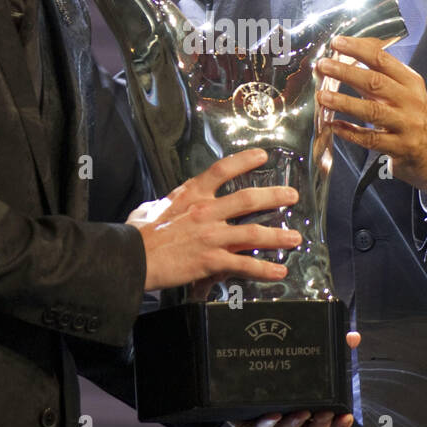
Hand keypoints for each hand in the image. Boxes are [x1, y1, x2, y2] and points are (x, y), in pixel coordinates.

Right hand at [131, 148, 300, 291]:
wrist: (131, 257)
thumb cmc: (137, 234)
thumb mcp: (148, 209)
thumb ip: (162, 204)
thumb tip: (158, 206)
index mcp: (191, 195)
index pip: (222, 170)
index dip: (244, 160)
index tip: (262, 156)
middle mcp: (206, 211)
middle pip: (248, 199)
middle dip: (274, 196)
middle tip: (292, 195)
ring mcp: (211, 236)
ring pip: (253, 234)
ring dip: (278, 236)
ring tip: (296, 237)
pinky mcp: (211, 261)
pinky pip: (244, 266)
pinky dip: (264, 269)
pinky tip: (280, 271)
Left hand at [230, 332, 361, 426]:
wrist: (237, 373)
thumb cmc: (278, 370)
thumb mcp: (305, 356)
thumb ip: (332, 346)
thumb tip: (352, 337)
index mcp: (308, 412)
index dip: (339, 426)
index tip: (347, 415)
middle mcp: (290, 422)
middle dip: (320, 426)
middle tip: (325, 411)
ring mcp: (269, 426)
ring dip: (294, 424)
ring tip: (300, 411)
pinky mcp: (246, 425)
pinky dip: (264, 426)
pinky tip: (272, 415)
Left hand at [316, 35, 426, 195]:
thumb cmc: (410, 115)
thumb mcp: (403, 91)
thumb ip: (378, 76)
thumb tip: (343, 58)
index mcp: (410, 81)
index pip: (382, 60)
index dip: (358, 50)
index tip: (337, 42)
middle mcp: (410, 101)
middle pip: (375, 82)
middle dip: (346, 72)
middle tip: (323, 66)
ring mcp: (406, 125)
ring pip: (372, 111)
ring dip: (344, 102)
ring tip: (322, 96)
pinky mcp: (399, 147)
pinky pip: (370, 139)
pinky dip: (350, 132)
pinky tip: (334, 125)